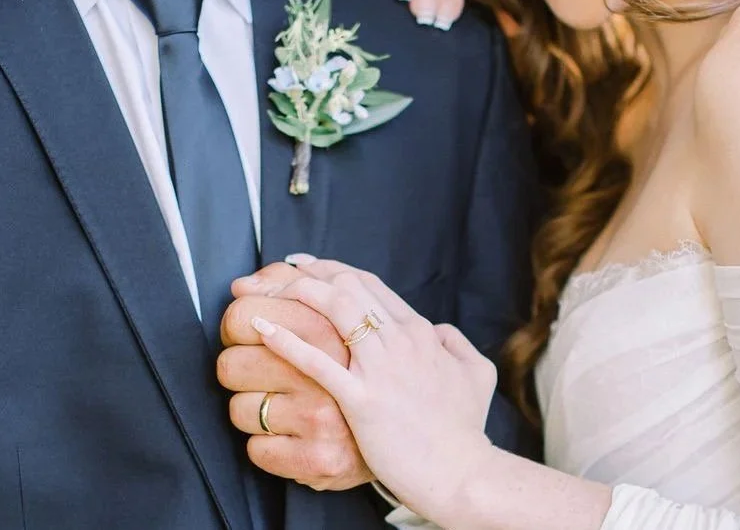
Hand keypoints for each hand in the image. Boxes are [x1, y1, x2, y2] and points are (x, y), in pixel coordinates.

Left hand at [249, 257, 496, 522]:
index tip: (309, 267)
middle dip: (309, 275)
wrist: (460, 471)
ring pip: (335, 308)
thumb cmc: (465, 429)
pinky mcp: (362, 400)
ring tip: (269, 294)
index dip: (333, 270)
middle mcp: (400, 340)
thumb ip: (456, 344)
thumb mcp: (476, 374)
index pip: (370, 284)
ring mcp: (381, 368)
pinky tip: (264, 329)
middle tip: (278, 275)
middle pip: (348, 286)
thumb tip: (440, 330)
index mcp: (420, 332)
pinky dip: (286, 341)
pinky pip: (318, 362)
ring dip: (298, 294)